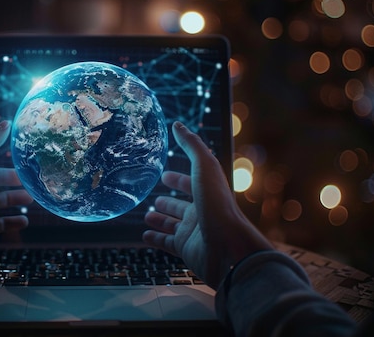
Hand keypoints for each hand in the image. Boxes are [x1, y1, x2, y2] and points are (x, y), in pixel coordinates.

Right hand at [143, 121, 272, 288]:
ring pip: (172, 224)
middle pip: (181, 205)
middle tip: (154, 198)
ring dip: (160, 219)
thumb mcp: (204, 168)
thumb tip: (177, 124)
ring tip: (146, 216)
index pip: (190, 183)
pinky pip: (167, 244)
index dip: (178, 179)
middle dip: (168, 201)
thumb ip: (191, 146)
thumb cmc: (217, 205)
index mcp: (207, 193)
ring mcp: (193, 232)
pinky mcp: (186, 249)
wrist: (228, 247)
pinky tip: (145, 236)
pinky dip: (156, 239)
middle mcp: (200, 212)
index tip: (164, 175)